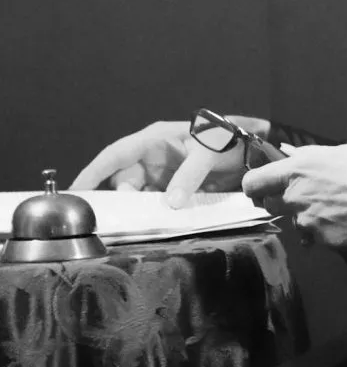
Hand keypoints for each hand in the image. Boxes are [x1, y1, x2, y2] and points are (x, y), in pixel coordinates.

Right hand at [70, 116, 271, 207]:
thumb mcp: (209, 153)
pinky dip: (153, 215)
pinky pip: (156, 204)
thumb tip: (171, 202)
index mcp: (153, 139)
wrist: (252, 150)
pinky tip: (152, 227)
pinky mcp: (174, 189)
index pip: (115, 155)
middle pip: (123, 181)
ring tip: (134, 226)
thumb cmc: (227, 140)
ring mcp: (162, 175)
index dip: (93, 172)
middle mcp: (152, 157)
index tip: (75, 190)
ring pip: (137, 195)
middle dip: (119, 199)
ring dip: (136, 210)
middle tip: (116, 220)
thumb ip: (191, 175)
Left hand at [241, 143, 346, 248]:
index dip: (254, 187)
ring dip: (308, 218)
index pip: (253, 183)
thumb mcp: (342, 151)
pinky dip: (326, 232)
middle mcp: (297, 196)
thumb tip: (288, 154)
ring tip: (335, 210)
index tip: (262, 189)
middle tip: (307, 198)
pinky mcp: (325, 241)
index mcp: (299, 169)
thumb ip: (310, 156)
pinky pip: (316, 238)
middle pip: (271, 205)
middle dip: (284, 202)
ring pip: (296, 223)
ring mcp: (309, 221)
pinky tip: (346, 222)